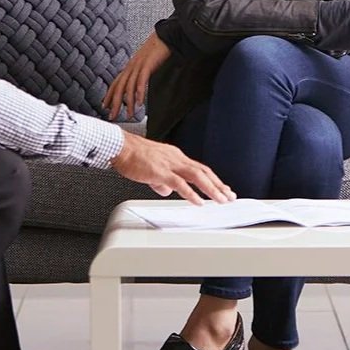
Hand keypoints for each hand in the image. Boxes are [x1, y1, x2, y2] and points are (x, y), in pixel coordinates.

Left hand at [103, 31, 170, 119]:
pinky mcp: (147, 65)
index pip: (115, 83)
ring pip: (129, 87)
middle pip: (119, 87)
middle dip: (114, 103)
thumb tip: (137, 83)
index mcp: (129, 67)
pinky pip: (141, 81)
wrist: (166, 36)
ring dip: (128, 103)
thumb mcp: (145, 63)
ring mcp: (138, 66)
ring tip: (129, 115)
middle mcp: (131, 67)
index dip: (109, 95)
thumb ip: (139, 73)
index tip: (104, 106)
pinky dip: (139, 93)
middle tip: (112, 116)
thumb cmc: (157, 50)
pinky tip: (139, 103)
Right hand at [110, 132, 235, 206]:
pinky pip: (179, 183)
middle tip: (229, 196)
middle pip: (203, 171)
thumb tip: (167, 191)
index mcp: (176, 156)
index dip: (213, 179)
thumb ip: (161, 180)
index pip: (200, 168)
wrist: (120, 147)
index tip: (223, 189)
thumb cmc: (132, 155)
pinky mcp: (160, 171)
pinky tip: (199, 202)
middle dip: (218, 185)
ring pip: (196, 176)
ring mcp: (169, 164)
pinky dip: (191, 193)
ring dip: (211, 189)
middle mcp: (176, 158)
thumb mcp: (152, 169)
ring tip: (221, 200)